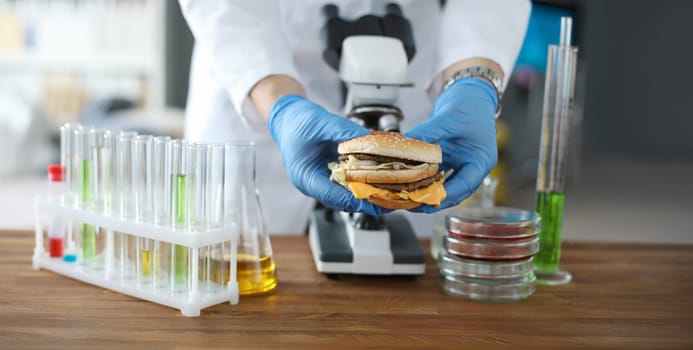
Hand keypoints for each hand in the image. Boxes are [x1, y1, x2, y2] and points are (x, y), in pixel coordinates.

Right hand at [268, 95, 385, 215]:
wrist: (288, 116)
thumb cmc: (297, 122)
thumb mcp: (322, 122)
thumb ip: (344, 131)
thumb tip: (369, 139)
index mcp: (305, 177)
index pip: (332, 196)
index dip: (356, 200)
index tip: (376, 201)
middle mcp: (313, 183)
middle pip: (342, 200)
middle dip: (367, 200)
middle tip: (391, 199)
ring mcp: (322, 180)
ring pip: (347, 194)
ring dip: (367, 192)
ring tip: (391, 191)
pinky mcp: (330, 175)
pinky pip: (348, 183)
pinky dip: (363, 181)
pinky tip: (380, 178)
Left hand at [404, 78, 497, 212]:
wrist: (470, 93)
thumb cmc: (470, 104)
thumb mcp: (449, 118)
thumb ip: (428, 132)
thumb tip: (406, 144)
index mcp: (481, 161)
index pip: (464, 185)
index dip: (444, 195)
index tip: (425, 200)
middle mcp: (472, 167)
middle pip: (453, 192)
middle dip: (431, 200)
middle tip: (409, 202)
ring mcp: (460, 165)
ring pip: (443, 187)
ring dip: (425, 192)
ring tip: (405, 196)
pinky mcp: (449, 161)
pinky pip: (435, 176)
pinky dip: (422, 180)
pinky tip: (407, 182)